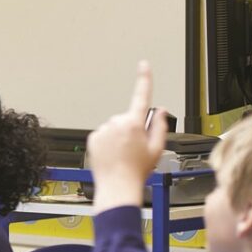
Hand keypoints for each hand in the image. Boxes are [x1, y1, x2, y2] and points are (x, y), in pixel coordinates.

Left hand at [86, 61, 167, 212]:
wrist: (117, 186)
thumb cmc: (136, 171)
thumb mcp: (157, 148)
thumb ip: (159, 126)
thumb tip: (159, 111)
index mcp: (134, 123)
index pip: (141, 95)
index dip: (144, 78)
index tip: (144, 65)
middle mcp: (116, 123)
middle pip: (127, 118)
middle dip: (132, 129)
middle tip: (135, 148)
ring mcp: (103, 130)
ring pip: (114, 127)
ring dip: (118, 137)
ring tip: (122, 154)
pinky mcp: (92, 137)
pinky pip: (103, 135)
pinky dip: (107, 142)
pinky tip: (112, 155)